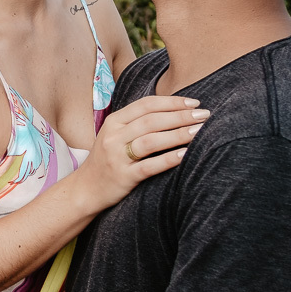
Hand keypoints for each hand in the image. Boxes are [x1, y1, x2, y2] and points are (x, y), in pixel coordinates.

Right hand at [73, 96, 208, 211]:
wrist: (85, 189)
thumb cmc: (107, 160)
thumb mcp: (115, 135)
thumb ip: (137, 122)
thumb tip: (175, 110)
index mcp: (114, 121)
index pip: (146, 105)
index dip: (172, 102)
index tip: (194, 103)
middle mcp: (113, 136)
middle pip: (151, 120)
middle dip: (181, 116)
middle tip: (205, 115)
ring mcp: (117, 157)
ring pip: (151, 140)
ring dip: (178, 134)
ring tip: (200, 131)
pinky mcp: (123, 176)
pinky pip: (149, 166)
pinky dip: (169, 159)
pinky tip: (186, 154)